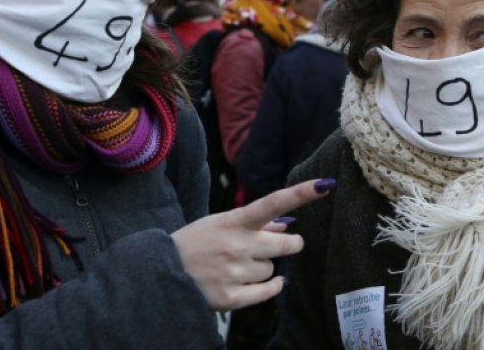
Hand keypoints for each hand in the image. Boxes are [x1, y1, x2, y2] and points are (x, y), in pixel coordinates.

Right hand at [171, 178, 334, 310]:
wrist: (159, 274)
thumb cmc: (194, 244)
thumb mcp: (219, 224)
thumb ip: (253, 224)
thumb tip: (286, 225)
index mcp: (232, 222)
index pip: (272, 204)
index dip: (300, 194)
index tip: (324, 185)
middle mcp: (236, 246)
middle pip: (285, 245)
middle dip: (291, 244)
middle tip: (290, 243)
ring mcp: (234, 273)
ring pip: (271, 269)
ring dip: (264, 267)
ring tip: (240, 266)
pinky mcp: (230, 297)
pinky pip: (267, 292)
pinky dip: (272, 287)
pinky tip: (270, 283)